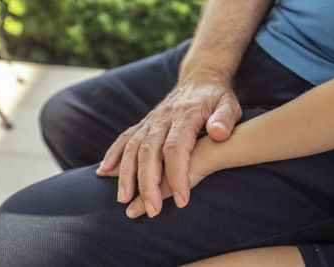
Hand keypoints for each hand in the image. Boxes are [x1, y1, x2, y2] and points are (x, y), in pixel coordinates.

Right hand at [96, 71, 240, 217]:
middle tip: (152, 210)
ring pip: (133, 147)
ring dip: (125, 173)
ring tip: (123, 198)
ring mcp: (151, 121)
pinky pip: (125, 138)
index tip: (183, 200)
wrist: (200, 78)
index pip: (175, 148)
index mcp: (184, 116)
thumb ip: (225, 119)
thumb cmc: (216, 97)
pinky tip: (104, 171)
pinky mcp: (145, 123)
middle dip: (148, 183)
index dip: (177, 175)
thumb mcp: (229, 104)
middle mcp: (163, 119)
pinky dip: (113, 154)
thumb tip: (218, 133)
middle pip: (149, 152)